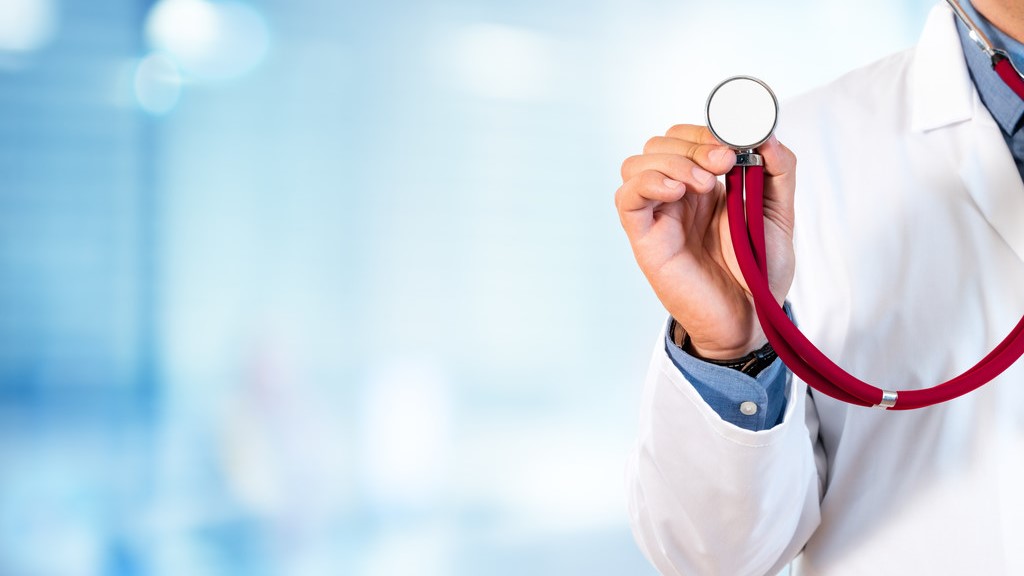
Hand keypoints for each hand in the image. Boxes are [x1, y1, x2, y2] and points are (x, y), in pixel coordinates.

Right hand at [615, 125, 796, 358]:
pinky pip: (626, 198)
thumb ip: (778, 171)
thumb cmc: (760, 271)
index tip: (736, 143)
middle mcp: (677, 195)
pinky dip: (647, 183)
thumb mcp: (780, 213)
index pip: (687, 136)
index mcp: (705, 184)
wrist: (752, 317)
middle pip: (659, 143)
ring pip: (636, 163)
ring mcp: (658, 215)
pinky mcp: (644, 238)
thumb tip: (765, 134)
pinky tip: (676, 192)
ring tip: (703, 185)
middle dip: (692, 143)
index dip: (707, 130)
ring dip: (671, 161)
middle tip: (724, 163)